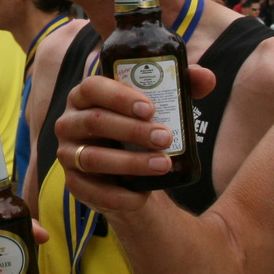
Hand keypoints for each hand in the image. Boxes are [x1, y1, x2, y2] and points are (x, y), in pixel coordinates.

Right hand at [53, 68, 215, 212]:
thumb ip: (184, 87)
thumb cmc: (143, 128)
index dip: (119, 96)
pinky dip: (118, 195)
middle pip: (94, 122)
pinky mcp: (74, 183)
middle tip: (165, 138)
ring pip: (92, 158)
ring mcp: (68, 153)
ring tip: (163, 165)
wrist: (130, 172)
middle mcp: (69, 122)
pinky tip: (142, 196)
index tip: (150, 108)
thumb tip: (206, 78)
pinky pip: (90, 191)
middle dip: (132, 131)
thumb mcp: (163, 105)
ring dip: (129, 163)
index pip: (94, 87)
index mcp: (86, 96)